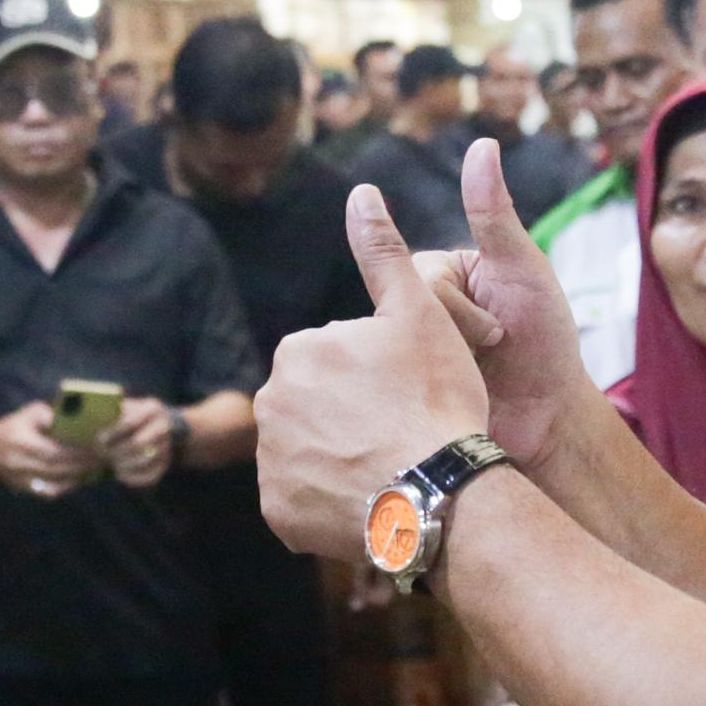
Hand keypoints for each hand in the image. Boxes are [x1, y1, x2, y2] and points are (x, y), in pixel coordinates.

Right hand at [0, 400, 99, 495]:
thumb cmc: (13, 427)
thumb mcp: (29, 414)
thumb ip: (51, 415)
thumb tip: (77, 419)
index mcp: (23, 443)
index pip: (54, 451)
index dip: (76, 452)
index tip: (95, 447)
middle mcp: (22, 463)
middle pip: (58, 469)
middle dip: (83, 465)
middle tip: (103, 458)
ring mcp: (24, 479)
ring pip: (57, 482)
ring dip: (80, 477)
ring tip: (99, 468)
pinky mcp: (27, 489)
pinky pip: (52, 490)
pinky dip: (70, 486)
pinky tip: (83, 478)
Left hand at [99, 396, 178, 488]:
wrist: (155, 425)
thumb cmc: (129, 416)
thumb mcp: (123, 407)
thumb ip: (110, 413)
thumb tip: (89, 421)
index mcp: (152, 408)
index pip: (131, 422)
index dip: (113, 432)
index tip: (98, 439)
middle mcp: (163, 427)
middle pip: (138, 443)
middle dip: (117, 451)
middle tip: (101, 454)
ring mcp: (166, 446)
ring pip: (144, 460)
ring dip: (123, 464)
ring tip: (110, 463)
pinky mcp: (164, 464)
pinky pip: (149, 476)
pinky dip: (133, 478)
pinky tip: (119, 474)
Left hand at [256, 186, 497, 559]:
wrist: (436, 493)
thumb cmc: (434, 398)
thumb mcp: (418, 313)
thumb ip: (383, 252)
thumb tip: (362, 193)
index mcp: (299, 351)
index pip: (336, 359)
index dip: (379, 376)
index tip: (410, 394)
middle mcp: (269, 404)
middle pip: (320, 407)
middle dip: (354, 417)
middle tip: (404, 433)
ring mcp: (271, 462)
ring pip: (311, 453)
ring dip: (343, 459)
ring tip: (391, 469)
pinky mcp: (278, 512)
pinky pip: (304, 501)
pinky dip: (332, 502)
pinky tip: (371, 498)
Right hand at [418, 140, 593, 465]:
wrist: (548, 420)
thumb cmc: (545, 342)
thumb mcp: (524, 273)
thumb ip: (495, 215)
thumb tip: (481, 145)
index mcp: (439, 273)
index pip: (424, 279)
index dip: (466, 311)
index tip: (503, 329)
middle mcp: (415, 306)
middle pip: (406, 314)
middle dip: (460, 341)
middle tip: (497, 354)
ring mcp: (405, 347)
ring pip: (396, 352)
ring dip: (446, 371)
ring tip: (479, 381)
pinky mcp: (400, 388)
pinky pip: (389, 387)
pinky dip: (425, 395)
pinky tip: (446, 404)